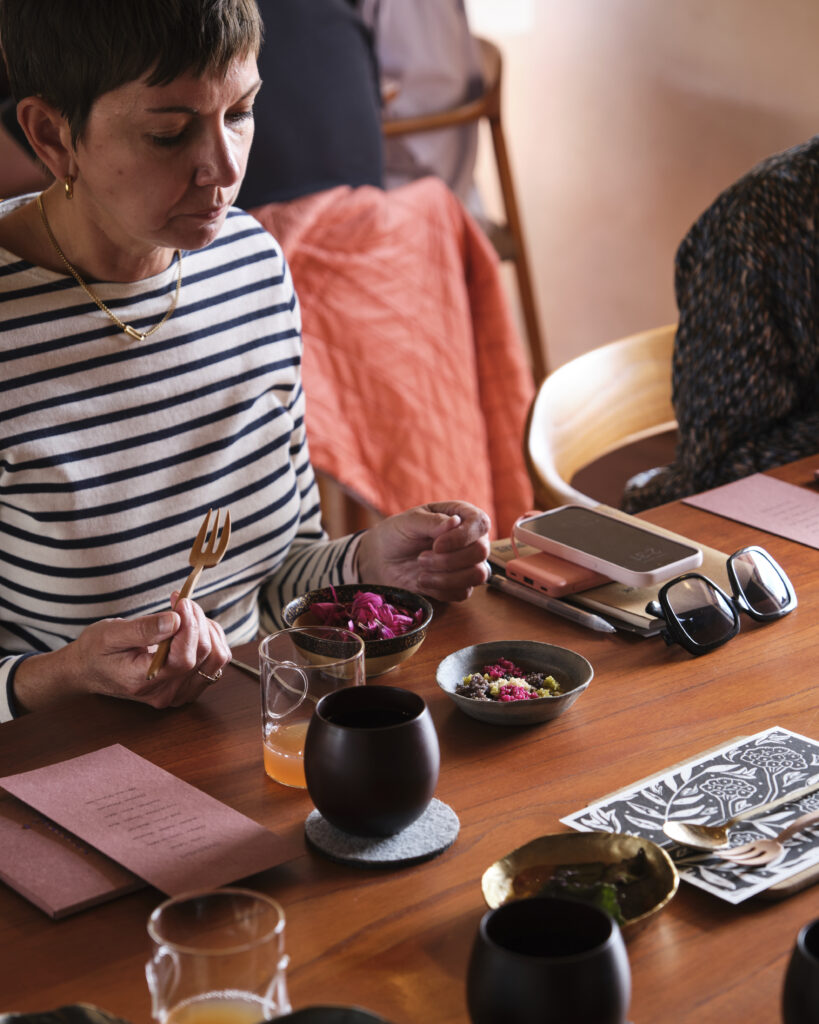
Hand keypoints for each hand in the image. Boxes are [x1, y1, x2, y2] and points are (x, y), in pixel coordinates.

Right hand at [12, 598, 230, 713]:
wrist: (88, 670)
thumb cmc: (95, 650)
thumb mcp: (109, 634)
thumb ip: (143, 629)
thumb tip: (174, 620)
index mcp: (144, 681)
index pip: (183, 659)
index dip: (189, 626)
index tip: (181, 601)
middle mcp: (166, 692)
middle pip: (204, 656)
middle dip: (197, 621)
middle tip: (181, 601)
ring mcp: (178, 692)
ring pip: (216, 660)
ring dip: (209, 630)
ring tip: (188, 613)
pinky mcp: (187, 686)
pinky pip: (214, 664)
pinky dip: (212, 640)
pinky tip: (195, 626)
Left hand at [357, 501, 490, 601]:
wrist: (382, 560)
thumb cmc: (397, 534)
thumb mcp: (409, 522)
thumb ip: (432, 521)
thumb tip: (455, 522)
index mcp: (462, 516)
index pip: (481, 523)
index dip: (463, 536)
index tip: (437, 545)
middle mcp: (470, 540)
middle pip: (481, 551)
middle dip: (449, 560)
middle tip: (421, 559)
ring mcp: (467, 564)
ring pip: (477, 575)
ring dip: (446, 577)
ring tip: (421, 573)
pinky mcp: (459, 585)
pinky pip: (463, 592)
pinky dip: (440, 589)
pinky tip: (422, 581)